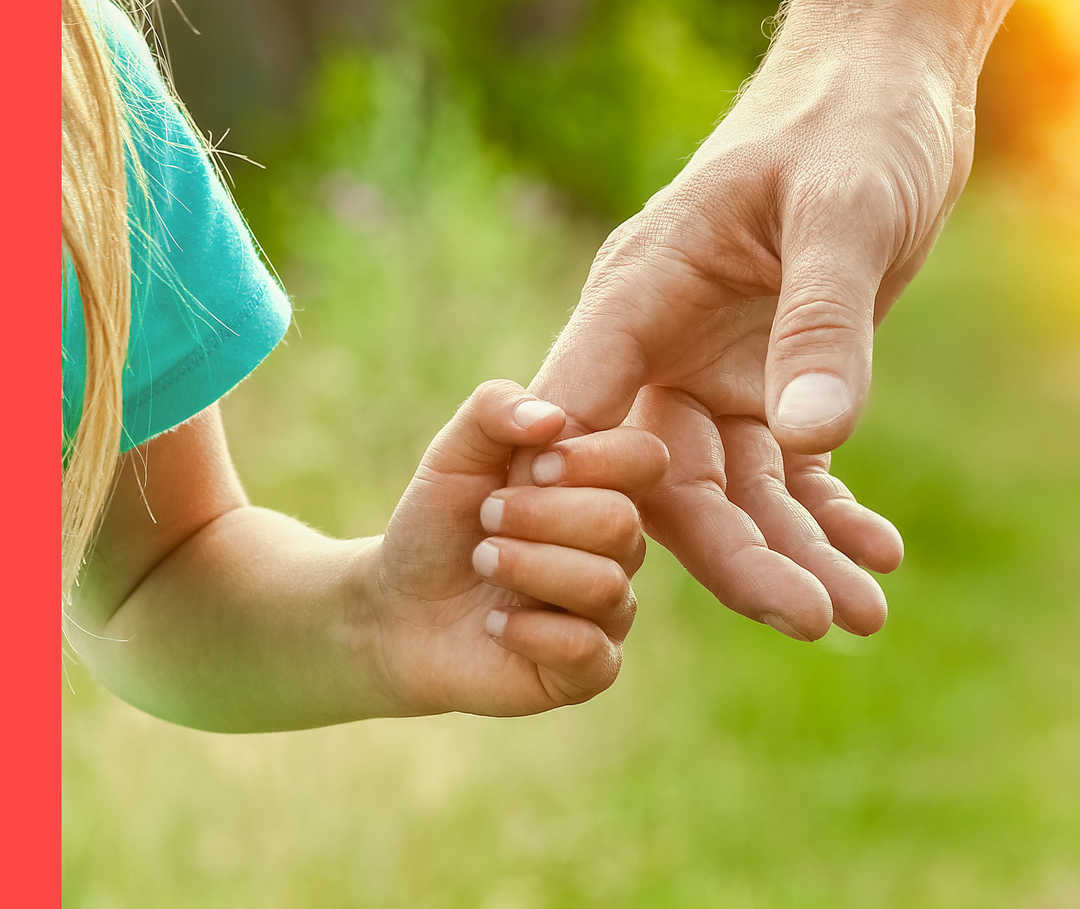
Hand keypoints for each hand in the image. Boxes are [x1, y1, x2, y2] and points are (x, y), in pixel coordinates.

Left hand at [368, 380, 667, 716]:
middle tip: (487, 520)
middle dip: (539, 517)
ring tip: (483, 560)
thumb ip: (495, 408)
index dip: (593, 459)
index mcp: (600, 486)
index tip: (531, 466)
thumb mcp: (454, 451)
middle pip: (622, 523)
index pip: (646, 459)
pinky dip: (531, 631)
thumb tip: (550, 418)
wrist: (399, 604)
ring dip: (528, 567)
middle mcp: (617, 547)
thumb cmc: (438, 522)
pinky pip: (588, 650)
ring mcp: (607, 610)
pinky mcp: (587, 668)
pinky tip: (496, 622)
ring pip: (606, 586)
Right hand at [517, 2, 1008, 638]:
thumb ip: (820, 321)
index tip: (584, 570)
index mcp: (640, 290)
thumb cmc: (848, 127)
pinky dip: (825, 512)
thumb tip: (809, 439)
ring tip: (862, 614)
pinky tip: (873, 550)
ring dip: (795, 551)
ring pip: (736, 487)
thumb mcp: (845, 211)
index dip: (579, 485)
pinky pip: (787, 468)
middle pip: (671, 473)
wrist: (880, 98)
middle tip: (808, 619)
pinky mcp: (767, 384)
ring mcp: (711, 370)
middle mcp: (661, 344)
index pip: (586, 400)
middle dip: (738, 553)